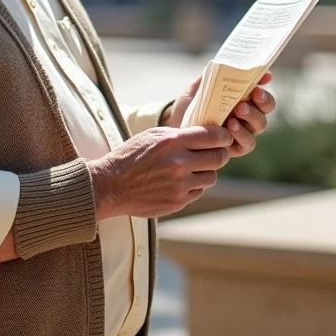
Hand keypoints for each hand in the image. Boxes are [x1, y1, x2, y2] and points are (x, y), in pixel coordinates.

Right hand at [88, 126, 232, 218]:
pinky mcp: (178, 201)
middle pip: (219, 157)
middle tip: (214, 153)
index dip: (223, 136)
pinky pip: (199, 191)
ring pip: (211, 176)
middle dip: (219, 154)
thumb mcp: (153, 136)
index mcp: (173, 141)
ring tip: (191, 168)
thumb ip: (180, 134)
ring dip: (205, 171)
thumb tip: (207, 135)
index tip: (224, 137)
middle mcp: (179, 163)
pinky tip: (179, 182)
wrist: (111, 185)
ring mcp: (180, 184)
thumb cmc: (131, 156)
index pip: (213, 136)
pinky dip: (193, 186)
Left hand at [161, 72, 274, 156]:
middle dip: (263, 99)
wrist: (176, 129)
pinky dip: (242, 134)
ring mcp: (244, 131)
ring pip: (260, 124)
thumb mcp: (198, 89)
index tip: (264, 76)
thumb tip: (222, 62)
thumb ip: (210, 76)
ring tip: (239, 109)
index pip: (260, 89)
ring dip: (252, 115)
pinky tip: (231, 127)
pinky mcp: (236, 148)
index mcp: (242, 98)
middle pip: (267, 107)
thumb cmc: (189, 107)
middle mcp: (247, 115)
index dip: (264, 82)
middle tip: (254, 93)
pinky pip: (247, 143)